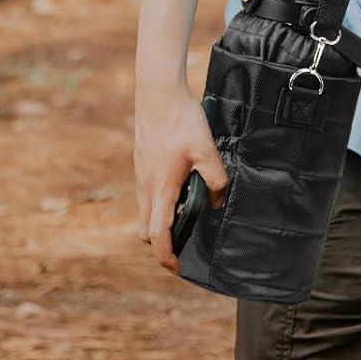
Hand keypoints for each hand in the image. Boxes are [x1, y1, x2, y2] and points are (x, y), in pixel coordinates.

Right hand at [134, 79, 229, 273]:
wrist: (158, 92)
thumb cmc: (181, 119)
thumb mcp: (206, 149)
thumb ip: (216, 179)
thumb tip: (218, 202)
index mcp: (161, 189)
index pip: (157, 235)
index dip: (166, 257)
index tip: (178, 267)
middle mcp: (146, 187)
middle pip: (146, 230)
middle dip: (163, 242)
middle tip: (187, 241)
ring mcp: (141, 175)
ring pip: (147, 211)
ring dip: (163, 220)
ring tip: (189, 212)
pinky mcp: (142, 164)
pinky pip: (148, 195)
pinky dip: (161, 202)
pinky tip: (183, 186)